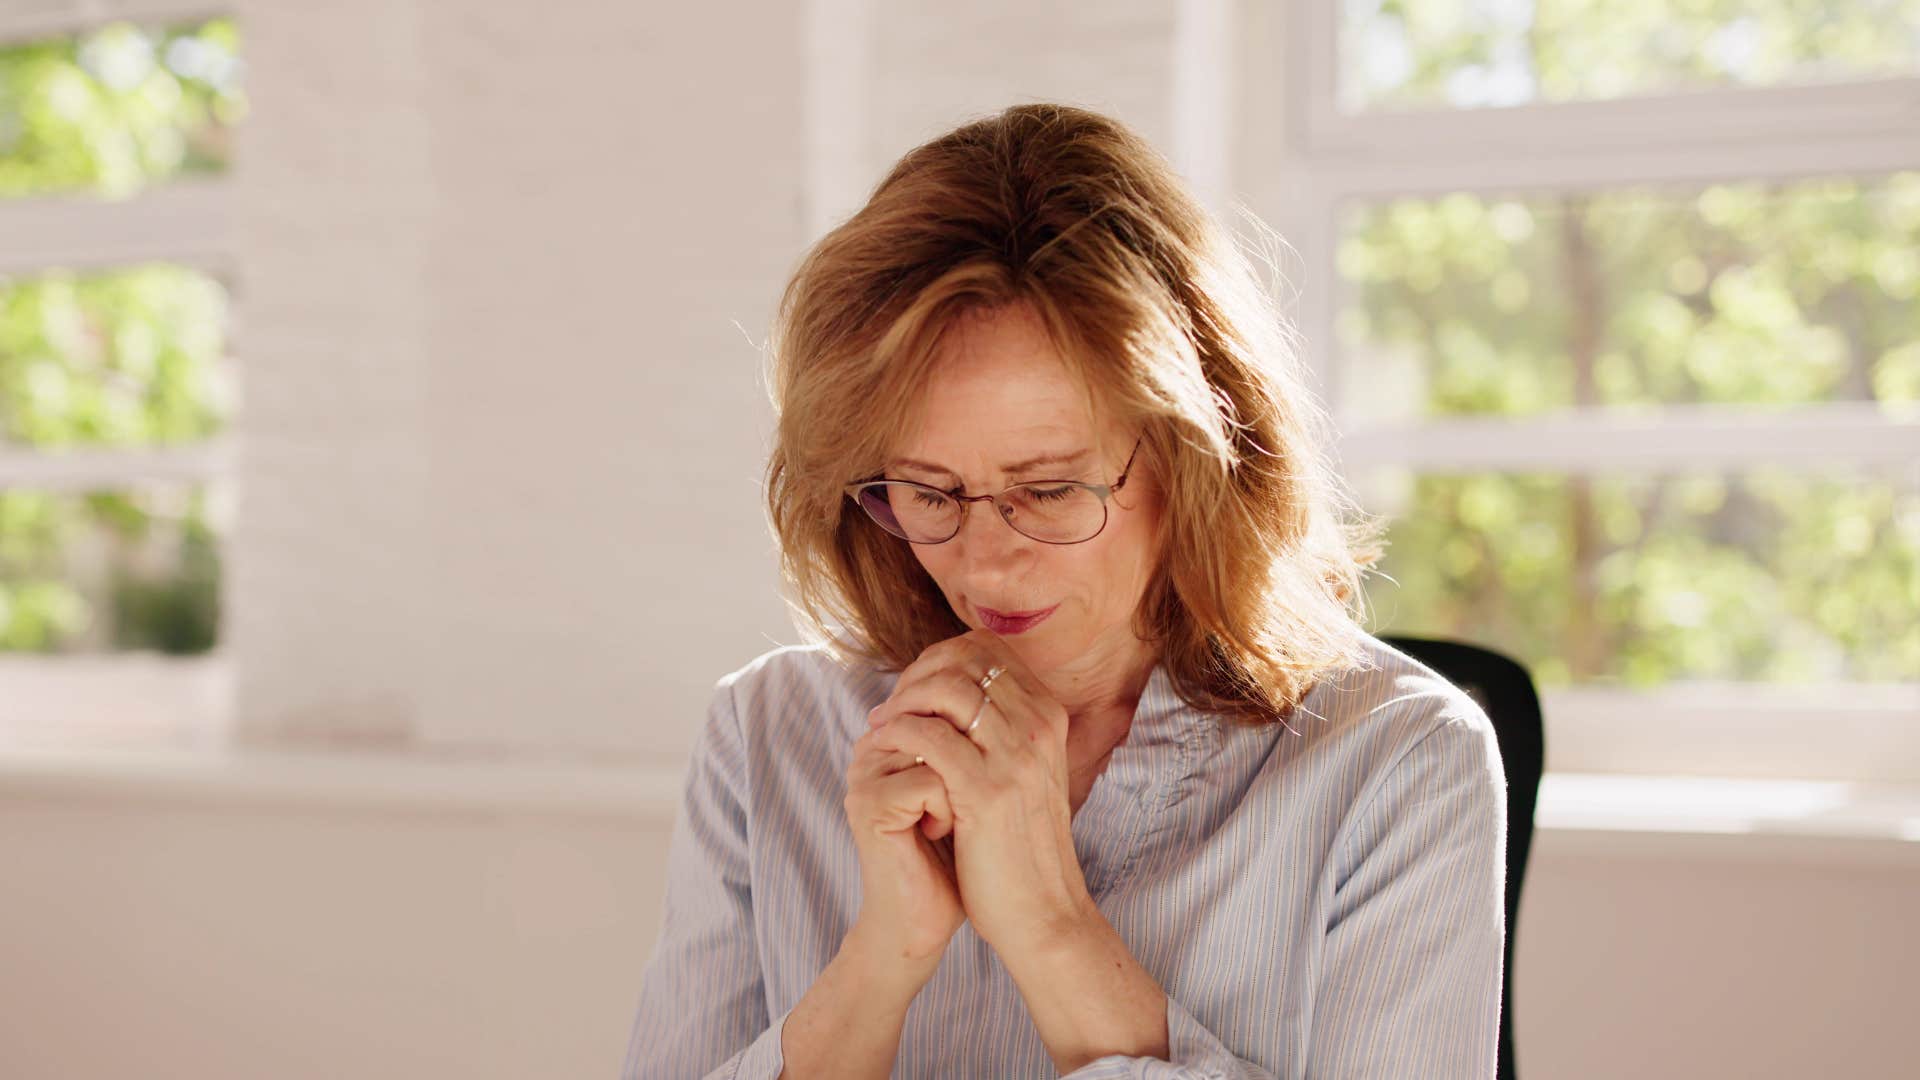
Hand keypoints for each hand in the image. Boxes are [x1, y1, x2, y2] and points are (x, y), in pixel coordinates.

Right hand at [842, 721, 965, 966]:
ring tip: (951, 820)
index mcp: (897, 734)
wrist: (927, 920)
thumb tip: (1008, 693)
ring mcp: (866, 772)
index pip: (947, 698)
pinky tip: (936, 836)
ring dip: (963, 787)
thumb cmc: (959, 857)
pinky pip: (931, 783)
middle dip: (972, 762)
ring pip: (941, 747)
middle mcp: (875, 745)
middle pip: (945, 719)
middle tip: (965, 805)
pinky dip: (949, 812)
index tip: (976, 784)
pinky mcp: (868, 803)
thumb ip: (978, 737)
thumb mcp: (975, 784)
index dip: (977, 740)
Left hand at [867, 630, 1097, 955]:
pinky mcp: (986, 790)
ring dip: (903, 701)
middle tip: (889, 706)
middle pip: (965, 659)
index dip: (939, 658)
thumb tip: (952, 692)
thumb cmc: (1022, 848)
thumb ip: (1001, 731)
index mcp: (1048, 717)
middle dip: (916, 674)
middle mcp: (1038, 727)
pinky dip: (897, 733)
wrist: (1044, 913)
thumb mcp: (1024, 775)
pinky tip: (883, 749)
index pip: (986, 650)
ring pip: (946, 689)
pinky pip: (928, 736)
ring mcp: (1016, 756)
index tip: (912, 689)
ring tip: (881, 727)